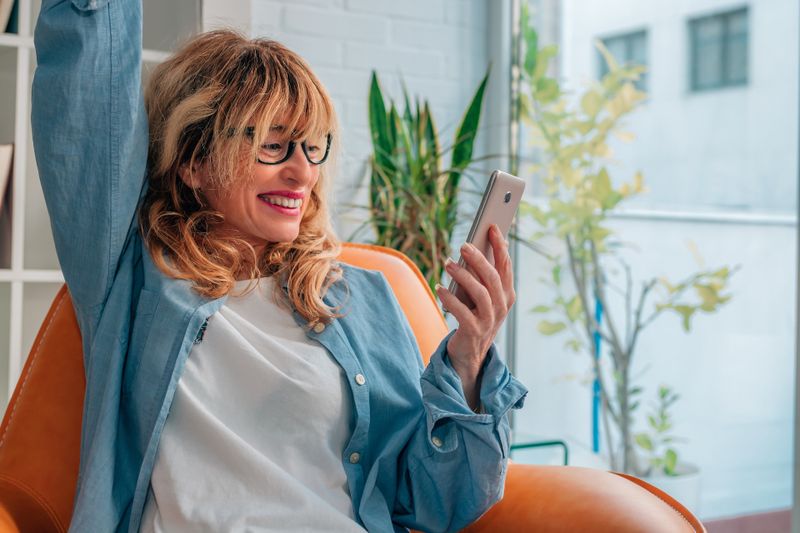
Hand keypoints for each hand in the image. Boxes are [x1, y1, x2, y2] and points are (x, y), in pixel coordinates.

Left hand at [435, 224, 515, 407]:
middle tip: (463, 245)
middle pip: (492, 277)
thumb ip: (480, 277)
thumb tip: (472, 248)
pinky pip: (462, 312)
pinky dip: (450, 299)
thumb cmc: (473, 317)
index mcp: (507, 295)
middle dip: (479, 258)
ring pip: (480, 293)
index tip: (491, 227)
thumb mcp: (481, 297)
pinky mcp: (474, 332)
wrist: (469, 354)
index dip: (500, 246)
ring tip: (447, 263)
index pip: (505, 266)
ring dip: (462, 275)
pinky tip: (439, 288)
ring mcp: (489, 321)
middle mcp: (502, 307)